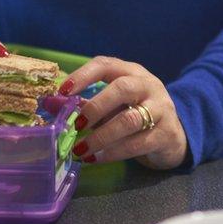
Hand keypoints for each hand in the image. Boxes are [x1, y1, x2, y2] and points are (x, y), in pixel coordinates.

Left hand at [62, 56, 187, 168]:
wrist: (173, 135)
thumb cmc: (134, 113)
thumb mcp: (110, 104)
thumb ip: (82, 102)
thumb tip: (48, 103)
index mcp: (130, 72)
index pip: (106, 65)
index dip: (83, 75)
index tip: (63, 92)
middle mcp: (148, 86)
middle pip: (122, 88)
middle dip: (95, 107)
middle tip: (77, 125)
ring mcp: (161, 109)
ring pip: (131, 119)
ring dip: (101, 136)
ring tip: (81, 149)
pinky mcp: (166, 134)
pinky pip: (138, 143)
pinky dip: (113, 152)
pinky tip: (96, 158)